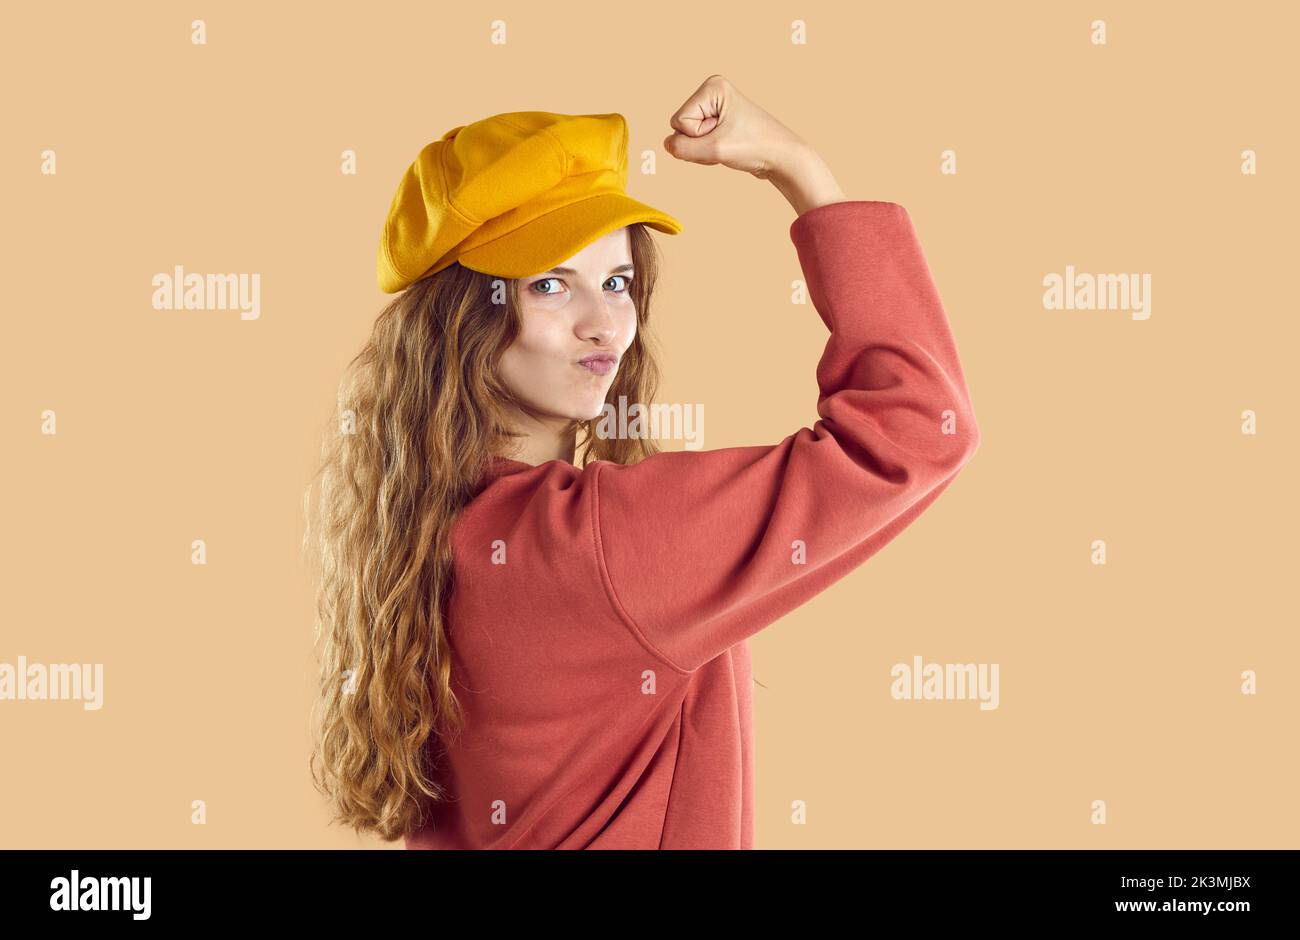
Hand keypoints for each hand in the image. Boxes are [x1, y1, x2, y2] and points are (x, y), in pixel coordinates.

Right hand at [663, 74, 805, 180]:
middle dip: (699, 143)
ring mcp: (714, 108)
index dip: (698, 136)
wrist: (782, 157)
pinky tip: (727, 149)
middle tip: (726, 143)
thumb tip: (667, 144)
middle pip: (681, 127)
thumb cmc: (755, 147)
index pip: (680, 121)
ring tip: (729, 146)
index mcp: (712, 87)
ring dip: (704, 150)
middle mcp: (712, 93)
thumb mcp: (714, 150)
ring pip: (687, 137)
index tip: (724, 135)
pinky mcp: (717, 123)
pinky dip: (709, 152)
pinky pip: (697, 143)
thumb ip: (682, 148)